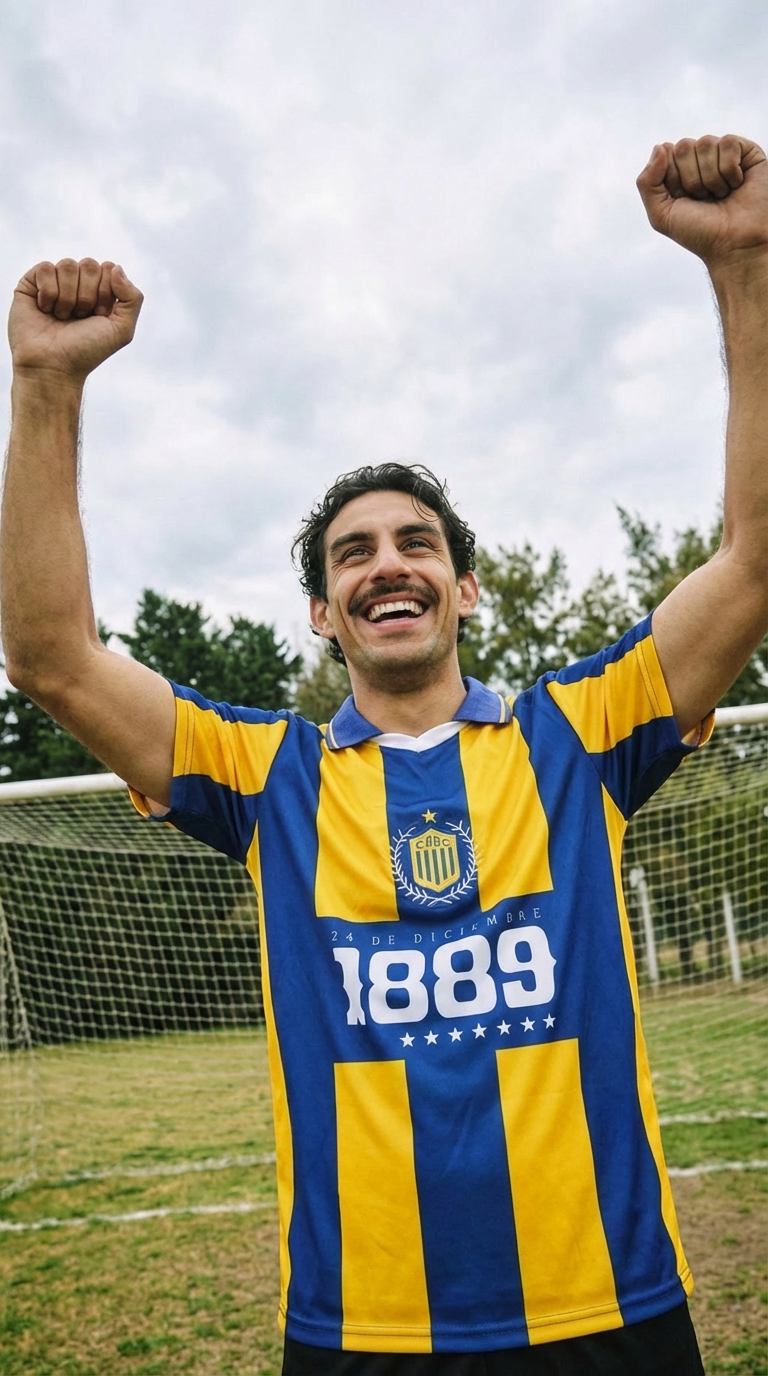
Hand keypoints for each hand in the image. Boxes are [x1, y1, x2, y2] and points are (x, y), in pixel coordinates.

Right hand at [8, 258, 142, 381]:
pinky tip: (46, 310)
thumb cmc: (86, 351)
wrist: (53, 366)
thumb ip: (132, 298)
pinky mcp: (32, 283)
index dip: (105, 292)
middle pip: (89, 265)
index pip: (109, 268)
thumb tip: (115, 267)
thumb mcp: (122, 330)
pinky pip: (46, 268)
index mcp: (100, 292)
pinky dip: (49, 293)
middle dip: (87, 295)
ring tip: (62, 317)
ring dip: (68, 298)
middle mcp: (78, 284)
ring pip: (68, 265)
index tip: (98, 316)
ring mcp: (55, 282)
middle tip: (80, 318)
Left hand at [636, 136, 767, 267]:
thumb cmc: (700, 233)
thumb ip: (647, 183)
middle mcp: (699, 161)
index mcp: (678, 172)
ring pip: (706, 143)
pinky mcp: (746, 152)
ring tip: (721, 195)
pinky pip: (728, 143)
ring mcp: (722, 155)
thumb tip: (660, 147)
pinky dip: (730, 169)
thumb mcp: (661, 215)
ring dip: (711, 177)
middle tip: (704, 199)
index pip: (665, 153)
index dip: (673, 179)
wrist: (734, 245)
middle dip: (691, 179)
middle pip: (684, 146)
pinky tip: (736, 184)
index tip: (684, 200)